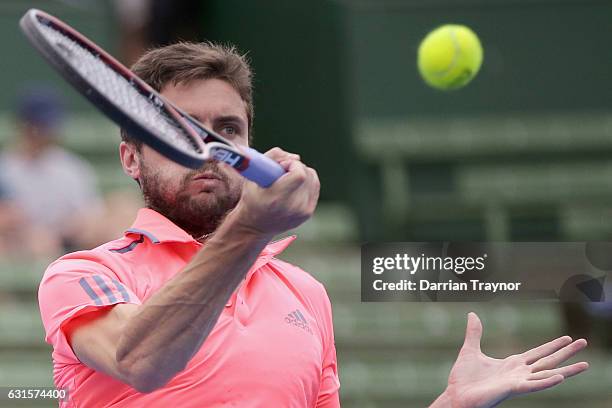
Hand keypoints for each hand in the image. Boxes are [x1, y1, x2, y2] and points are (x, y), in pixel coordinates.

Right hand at [232, 147, 319, 235]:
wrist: (255, 226)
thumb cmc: (252, 198)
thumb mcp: (252, 176)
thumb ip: (273, 157)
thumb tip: (296, 158)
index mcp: (277, 198)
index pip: (299, 175)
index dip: (293, 164)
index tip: (282, 165)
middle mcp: (293, 207)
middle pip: (307, 175)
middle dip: (296, 167)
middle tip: (283, 171)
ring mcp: (303, 212)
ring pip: (313, 179)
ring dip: (303, 173)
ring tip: (288, 178)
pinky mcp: (308, 213)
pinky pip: (314, 188)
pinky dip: (307, 182)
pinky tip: (294, 185)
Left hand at [433, 312, 588, 407]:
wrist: (456, 395)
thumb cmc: (463, 378)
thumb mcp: (470, 350)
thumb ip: (474, 333)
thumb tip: (472, 314)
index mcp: (512, 364)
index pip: (538, 353)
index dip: (553, 345)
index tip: (568, 338)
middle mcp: (519, 373)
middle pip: (548, 361)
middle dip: (566, 352)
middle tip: (585, 342)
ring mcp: (517, 382)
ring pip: (547, 374)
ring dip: (566, 370)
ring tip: (585, 365)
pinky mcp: (511, 389)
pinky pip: (533, 385)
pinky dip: (546, 381)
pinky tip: (560, 377)